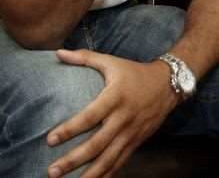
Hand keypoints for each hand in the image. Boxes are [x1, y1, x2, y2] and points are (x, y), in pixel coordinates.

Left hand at [46, 49, 176, 177]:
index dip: (70, 129)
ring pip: (108, 159)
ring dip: (89, 174)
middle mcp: (123, 119)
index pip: (90, 117)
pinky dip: (106, 175)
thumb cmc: (134, 72)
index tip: (50, 140)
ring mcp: (131, 134)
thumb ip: (84, 57)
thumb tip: (58, 52)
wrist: (168, 85)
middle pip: (97, 144)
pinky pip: (120, 163)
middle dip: (74, 160)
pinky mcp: (136, 143)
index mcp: (115, 98)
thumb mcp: (111, 61)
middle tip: (52, 170)